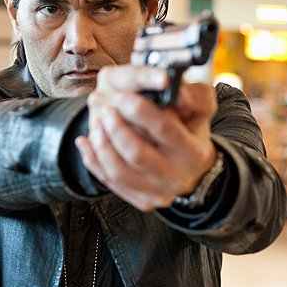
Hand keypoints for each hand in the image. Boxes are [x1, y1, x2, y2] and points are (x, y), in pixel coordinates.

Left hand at [75, 64, 217, 211]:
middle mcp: (177, 177)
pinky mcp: (141, 200)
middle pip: (137, 154)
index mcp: (194, 152)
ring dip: (101, 144)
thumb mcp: (201, 106)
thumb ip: (191, 93)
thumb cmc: (191, 130)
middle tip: (106, 108)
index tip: (123, 96)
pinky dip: (92, 159)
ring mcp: (158, 193)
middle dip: (116, 128)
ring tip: (97, 122)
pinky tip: (86, 141)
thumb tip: (169, 86)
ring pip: (118, 171)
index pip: (164, 129)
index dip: (140, 111)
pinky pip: (108, 181)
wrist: (192, 166)